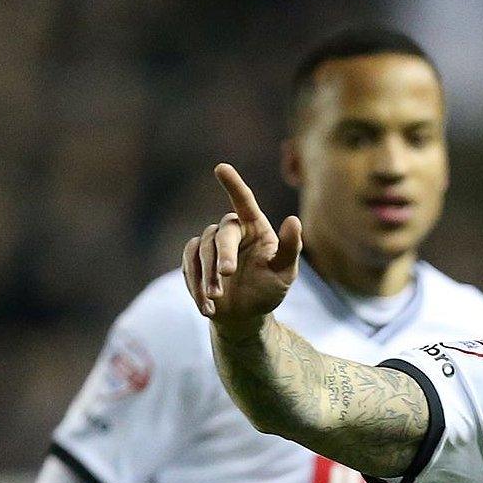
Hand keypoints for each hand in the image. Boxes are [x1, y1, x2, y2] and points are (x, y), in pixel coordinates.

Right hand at [184, 163, 303, 328]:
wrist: (245, 314)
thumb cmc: (269, 289)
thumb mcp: (285, 272)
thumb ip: (291, 248)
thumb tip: (294, 220)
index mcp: (255, 227)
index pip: (244, 202)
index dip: (233, 185)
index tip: (221, 168)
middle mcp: (232, 231)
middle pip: (222, 233)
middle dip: (222, 253)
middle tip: (227, 273)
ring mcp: (210, 244)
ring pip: (202, 250)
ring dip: (208, 276)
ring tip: (216, 299)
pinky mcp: (193, 259)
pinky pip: (189, 264)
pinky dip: (195, 285)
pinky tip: (207, 308)